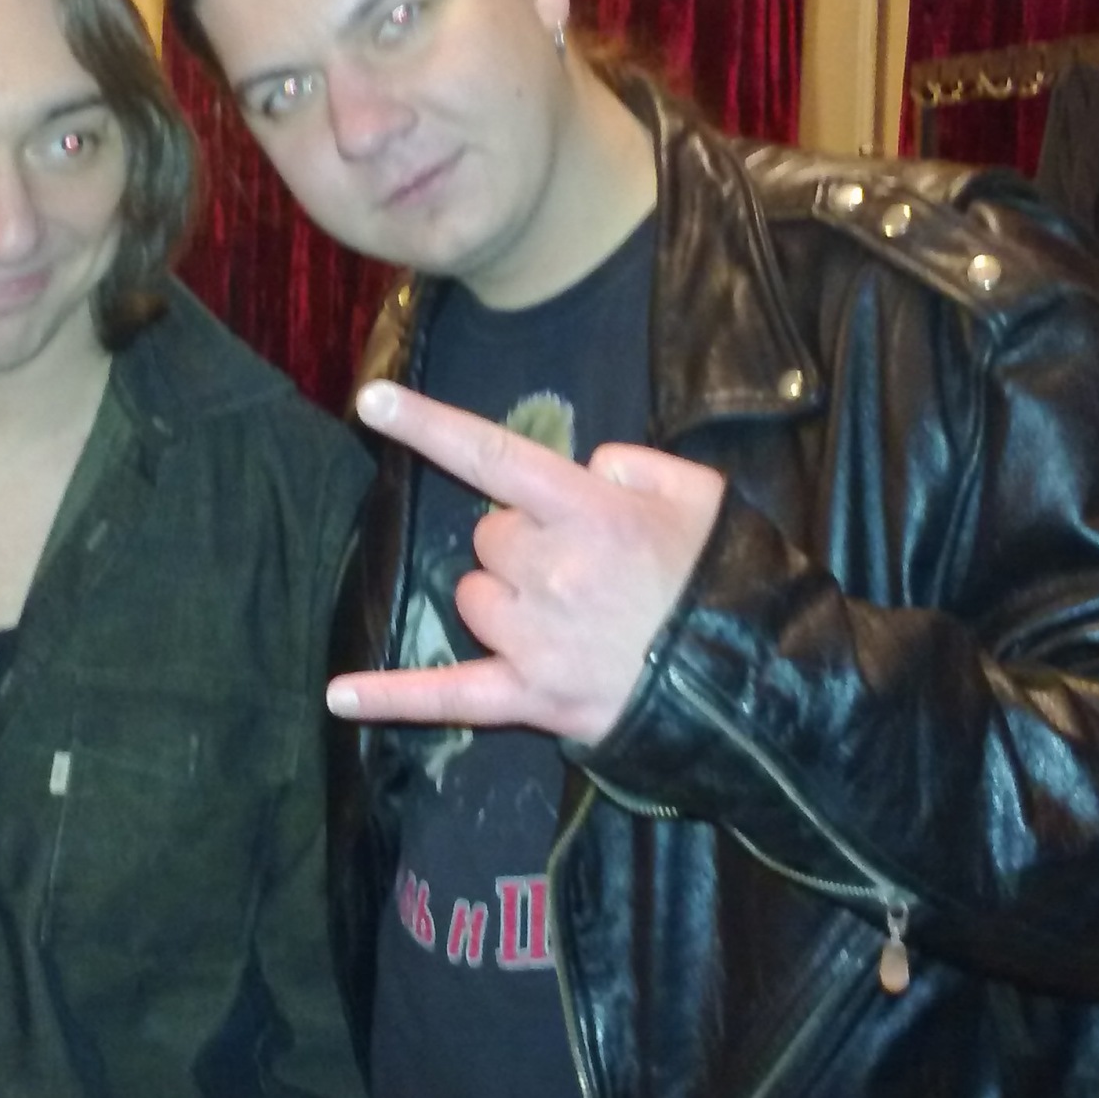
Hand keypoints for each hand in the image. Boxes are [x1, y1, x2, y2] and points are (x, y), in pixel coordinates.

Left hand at [333, 380, 726, 743]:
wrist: (760, 684)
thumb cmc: (727, 580)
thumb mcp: (699, 493)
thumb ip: (631, 464)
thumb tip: (582, 470)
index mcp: (588, 512)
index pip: (491, 455)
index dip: (427, 424)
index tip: (371, 399)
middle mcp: (550, 571)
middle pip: (487, 537)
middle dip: (520, 542)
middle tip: (582, 566)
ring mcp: (535, 639)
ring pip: (472, 599)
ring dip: (502, 599)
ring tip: (568, 618)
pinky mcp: (533, 699)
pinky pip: (447, 696)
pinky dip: (392, 697)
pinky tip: (338, 697)